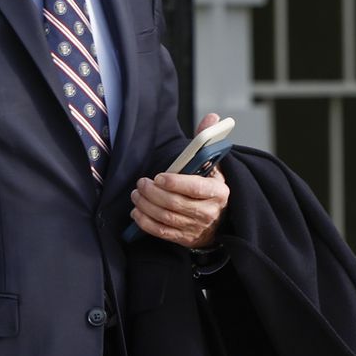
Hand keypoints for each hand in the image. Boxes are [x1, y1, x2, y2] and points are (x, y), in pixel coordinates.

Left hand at [130, 113, 229, 248]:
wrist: (219, 218)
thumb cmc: (209, 186)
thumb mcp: (212, 164)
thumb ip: (207, 141)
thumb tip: (213, 118)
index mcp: (218, 191)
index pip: (196, 188)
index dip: (175, 183)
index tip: (158, 177)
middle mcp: (209, 211)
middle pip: (176, 203)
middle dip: (153, 193)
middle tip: (141, 183)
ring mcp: (197, 227)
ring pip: (166, 217)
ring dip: (146, 205)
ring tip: (137, 194)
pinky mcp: (185, 238)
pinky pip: (162, 232)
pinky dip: (146, 222)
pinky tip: (137, 212)